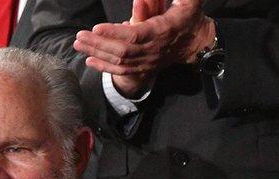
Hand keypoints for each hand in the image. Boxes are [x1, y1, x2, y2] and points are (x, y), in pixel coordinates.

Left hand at [73, 0, 214, 96]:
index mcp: (162, 30)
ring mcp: (149, 61)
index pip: (135, 34)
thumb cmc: (189, 16)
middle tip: (79, 37)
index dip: (114, 33)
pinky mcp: (146, 68)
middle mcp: (154, 49)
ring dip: (97, 54)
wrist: (199, 43)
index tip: (96, 28)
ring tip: (79, 45)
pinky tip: (89, 60)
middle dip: (98, 44)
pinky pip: (123, 71)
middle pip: (122, 50)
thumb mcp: (189, 1)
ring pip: (120, 61)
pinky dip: (105, 67)